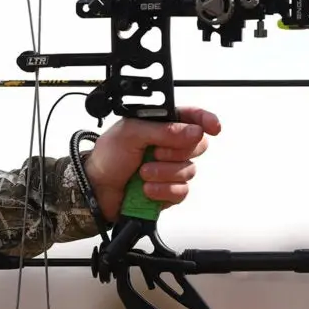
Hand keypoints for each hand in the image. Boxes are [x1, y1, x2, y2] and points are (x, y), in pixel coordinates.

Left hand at [82, 107, 221, 222]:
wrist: (95, 189)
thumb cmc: (107, 157)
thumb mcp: (131, 133)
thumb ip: (163, 130)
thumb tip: (195, 131)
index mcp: (160, 125)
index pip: (192, 118)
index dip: (206, 120)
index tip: (213, 127)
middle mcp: (168, 146)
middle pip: (197, 145)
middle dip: (175, 151)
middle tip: (153, 152)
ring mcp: (169, 169)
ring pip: (189, 170)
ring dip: (163, 172)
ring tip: (142, 173)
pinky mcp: (168, 191)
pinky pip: (181, 191)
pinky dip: (163, 190)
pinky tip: (146, 189)